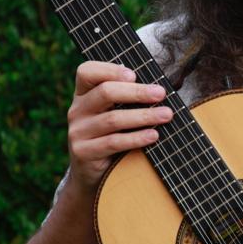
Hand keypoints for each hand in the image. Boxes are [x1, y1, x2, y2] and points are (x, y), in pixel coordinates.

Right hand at [66, 61, 172, 191]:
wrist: (90, 173)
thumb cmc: (110, 135)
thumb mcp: (111, 113)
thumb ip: (125, 98)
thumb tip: (158, 88)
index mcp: (82, 94)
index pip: (86, 71)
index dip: (110, 70)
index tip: (134, 75)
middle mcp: (76, 110)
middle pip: (105, 92)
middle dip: (137, 92)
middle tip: (161, 93)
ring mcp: (78, 132)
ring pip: (113, 119)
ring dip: (143, 116)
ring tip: (166, 115)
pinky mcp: (83, 152)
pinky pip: (113, 142)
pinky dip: (136, 138)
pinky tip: (153, 135)